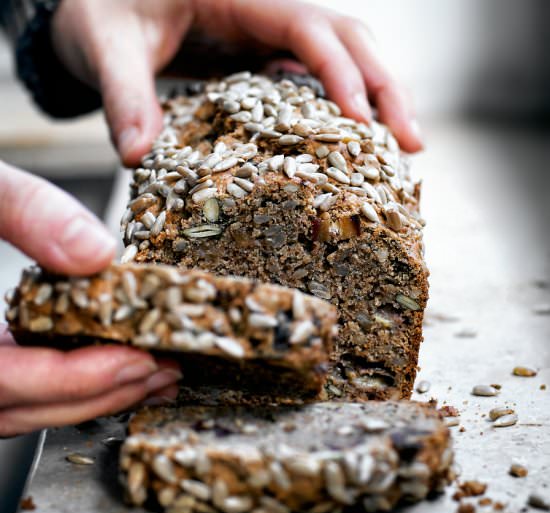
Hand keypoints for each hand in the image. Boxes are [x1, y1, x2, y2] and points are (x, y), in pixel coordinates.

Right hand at [0, 161, 179, 436]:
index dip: (70, 378)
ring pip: (18, 406)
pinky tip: (110, 365)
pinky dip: (67, 381)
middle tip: (163, 370)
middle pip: (18, 406)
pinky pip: (16, 385)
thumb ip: (20, 209)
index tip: (135, 361)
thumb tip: (97, 253)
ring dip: (90, 396)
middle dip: (98, 393)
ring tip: (153, 376)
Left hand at [51, 0, 422, 167]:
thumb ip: (123, 93)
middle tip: (413, 144)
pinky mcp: (266, 61)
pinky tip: (358, 144)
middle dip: (385, 88)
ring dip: (378, 100)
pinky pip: (318, 81)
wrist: (100, 7)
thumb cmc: (103, 13)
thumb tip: (136, 155)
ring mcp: (270, 38)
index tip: (362, 124)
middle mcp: (267, 12)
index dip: (341, 73)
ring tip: (402, 150)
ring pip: (345, 58)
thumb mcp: (107, 45)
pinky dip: (345, 110)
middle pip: (349, 38)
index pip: (309, 28)